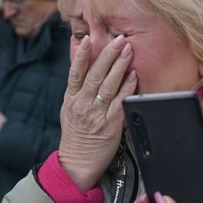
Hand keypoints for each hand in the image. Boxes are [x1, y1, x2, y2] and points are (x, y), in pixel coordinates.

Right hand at [57, 35, 136, 189]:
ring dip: (120, 66)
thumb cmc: (75, 134)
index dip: (82, 55)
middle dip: (108, 55)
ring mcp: (96, 115)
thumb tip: (82, 62)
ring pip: (109, 86)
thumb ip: (76, 87)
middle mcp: (83, 105)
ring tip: (128, 51)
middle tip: (119, 39)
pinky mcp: (110, 125)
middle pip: (95, 75)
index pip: (76, 72)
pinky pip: (120, 102)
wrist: (77, 163)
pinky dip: (128, 87)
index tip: (88, 39)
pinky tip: (134, 76)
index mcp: (71, 99)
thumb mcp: (68, 108)